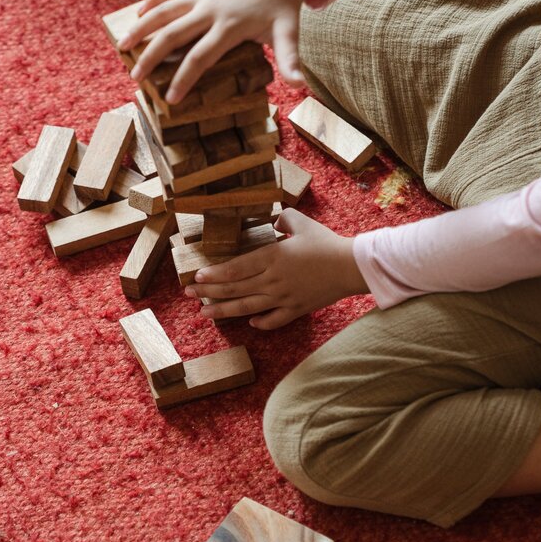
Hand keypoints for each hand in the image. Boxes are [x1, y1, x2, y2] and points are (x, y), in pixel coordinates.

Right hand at [116, 0, 330, 102]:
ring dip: (141, 27)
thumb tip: (301, 87)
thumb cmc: (282, 10)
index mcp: (229, 26)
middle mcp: (211, 8)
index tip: (170, 100)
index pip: (201, 57)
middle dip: (152, 57)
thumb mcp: (289, 35)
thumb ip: (290, 61)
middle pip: (173, 34)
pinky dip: (152, 0)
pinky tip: (137, 14)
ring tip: (121, 46)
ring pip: (164, 9)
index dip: (184, 79)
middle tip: (135, 79)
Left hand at [184, 209, 368, 328]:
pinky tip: (250, 322)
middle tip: (190, 295)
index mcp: (272, 257)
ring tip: (206, 313)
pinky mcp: (297, 309)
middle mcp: (273, 280)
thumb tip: (274, 221)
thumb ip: (283, 219)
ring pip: (248, 307)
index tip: (197, 278)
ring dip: (224, 311)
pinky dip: (261, 323)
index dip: (214, 275)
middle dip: (209, 292)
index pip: (235, 268)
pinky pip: (274, 320)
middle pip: (235, 289)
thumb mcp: (301, 222)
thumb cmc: (326, 242)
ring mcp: (284, 297)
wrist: (350, 266)